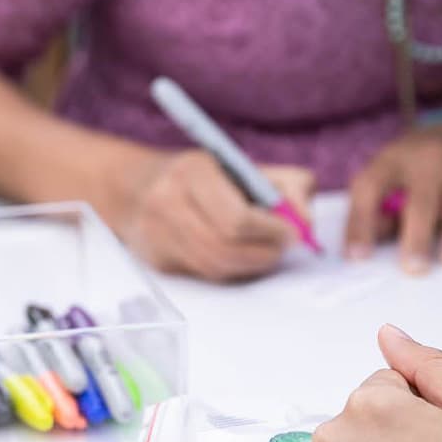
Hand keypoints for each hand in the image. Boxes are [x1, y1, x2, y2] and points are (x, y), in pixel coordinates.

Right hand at [119, 150, 314, 281]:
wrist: (134, 187)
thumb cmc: (203, 176)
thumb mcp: (244, 166)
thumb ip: (287, 186)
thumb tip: (306, 224)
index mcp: (192, 172)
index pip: (237, 219)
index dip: (271, 232)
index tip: (292, 233)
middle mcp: (167, 202)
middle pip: (226, 248)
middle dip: (265, 252)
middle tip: (283, 247)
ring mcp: (157, 234)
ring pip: (216, 267)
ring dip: (251, 265)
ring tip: (266, 251)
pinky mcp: (156, 260)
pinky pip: (204, 275)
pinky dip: (229, 269)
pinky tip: (238, 255)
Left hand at [345, 125, 441, 273]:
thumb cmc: (409, 169)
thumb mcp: (382, 179)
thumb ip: (370, 211)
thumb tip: (363, 247)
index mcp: (392, 160)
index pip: (371, 188)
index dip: (361, 223)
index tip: (358, 256)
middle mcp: (430, 158)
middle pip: (422, 198)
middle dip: (417, 235)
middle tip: (413, 267)